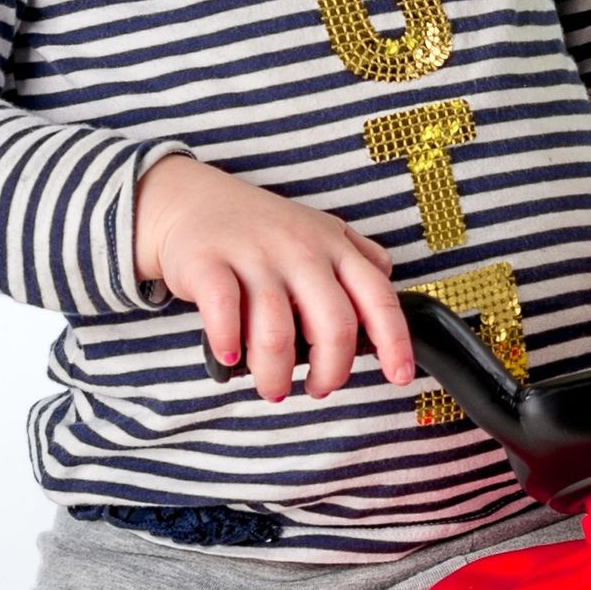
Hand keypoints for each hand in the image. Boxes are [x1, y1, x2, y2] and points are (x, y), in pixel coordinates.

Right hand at [135, 153, 414, 402]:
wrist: (191, 200)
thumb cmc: (263, 228)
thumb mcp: (322, 231)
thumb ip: (360, 257)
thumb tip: (390, 285)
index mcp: (335, 247)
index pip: (378, 298)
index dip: (394, 342)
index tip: (399, 376)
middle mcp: (301, 249)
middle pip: (334, 325)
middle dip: (332, 371)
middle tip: (318, 389)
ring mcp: (254, 255)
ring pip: (277, 331)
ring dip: (276, 374)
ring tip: (273, 387)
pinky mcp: (207, 263)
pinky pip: (224, 310)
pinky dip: (228, 343)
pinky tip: (231, 358)